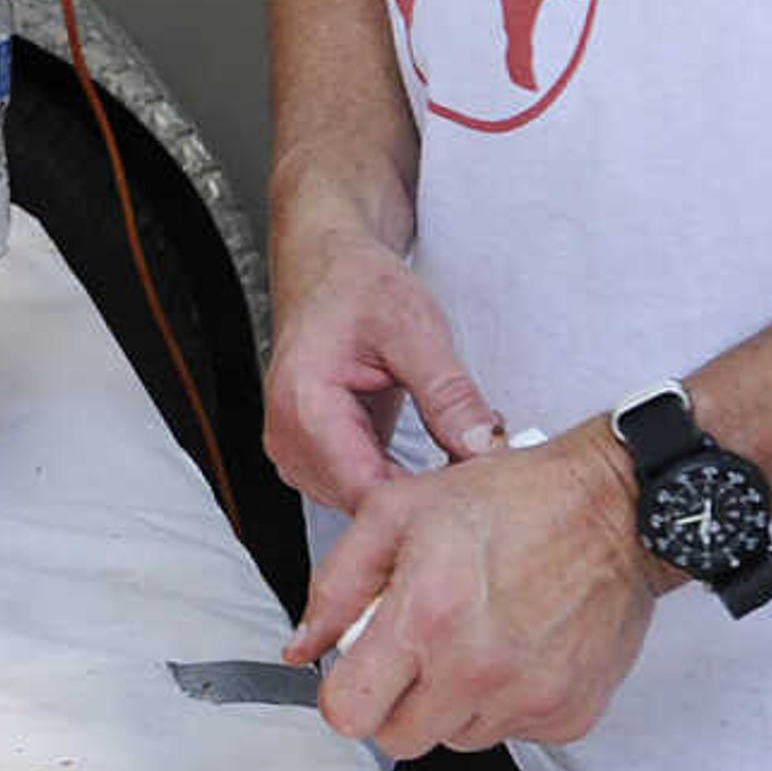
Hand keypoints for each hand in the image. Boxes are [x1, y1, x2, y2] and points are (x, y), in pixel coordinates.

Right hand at [261, 219, 507, 512]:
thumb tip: (482, 446)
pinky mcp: (312, 454)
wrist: (327, 268)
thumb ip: (448, 393)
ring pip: (364, 501)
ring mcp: (295, 451)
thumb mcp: (415, 328)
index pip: (367, 490)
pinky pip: (360, 486)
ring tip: (455, 446)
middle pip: (365, 502)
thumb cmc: (356, 287)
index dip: (427, 496)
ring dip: (413, 484)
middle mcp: (288, 437)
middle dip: (425, 489)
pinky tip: (429, 451)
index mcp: (303, 405)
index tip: (477, 482)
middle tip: (478, 458)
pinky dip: (398, 475)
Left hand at [285, 431, 656, 756]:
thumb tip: (304, 644)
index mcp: (426, 618)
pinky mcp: (569, 716)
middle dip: (395, 700)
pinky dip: (504, 703)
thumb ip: (338, 584)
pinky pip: (512, 734)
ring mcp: (527, 700)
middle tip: (419, 647)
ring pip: (456, 739)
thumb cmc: (511, 501)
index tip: (360, 670)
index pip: (350, 713)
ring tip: (475, 636)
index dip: (346, 693)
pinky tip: (516, 648)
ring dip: (452, 701)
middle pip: (400, 738)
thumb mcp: (397, 512)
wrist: (614, 510)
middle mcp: (476, 670)